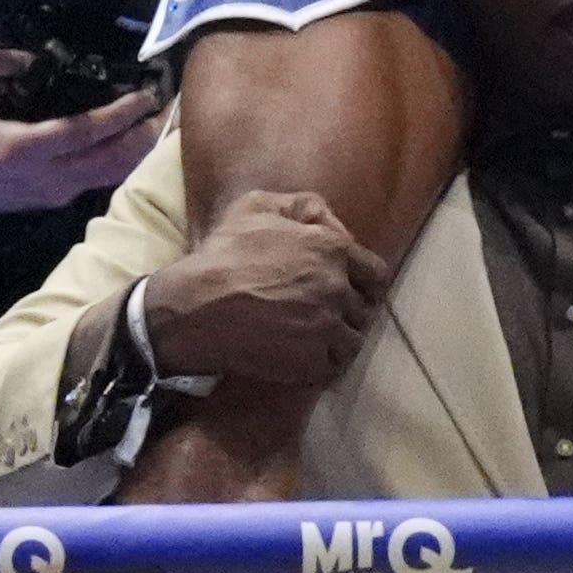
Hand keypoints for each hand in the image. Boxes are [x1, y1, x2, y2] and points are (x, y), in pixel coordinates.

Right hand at [0, 49, 167, 212]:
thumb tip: (25, 57)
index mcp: (18, 148)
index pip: (81, 132)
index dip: (117, 116)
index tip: (143, 97)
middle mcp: (39, 177)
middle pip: (104, 161)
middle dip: (140, 138)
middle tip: (166, 112)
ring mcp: (45, 195)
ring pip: (103, 178)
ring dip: (135, 155)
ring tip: (160, 128)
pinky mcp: (46, 202)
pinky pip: (92, 185)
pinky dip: (117, 167)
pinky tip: (134, 148)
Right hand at [142, 188, 383, 389]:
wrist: (196, 306)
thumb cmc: (224, 253)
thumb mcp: (258, 206)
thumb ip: (304, 206)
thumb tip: (329, 220)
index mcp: (333, 249)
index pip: (376, 273)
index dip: (364, 282)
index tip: (352, 289)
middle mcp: (337, 288)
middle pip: (366, 308)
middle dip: (350, 310)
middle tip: (328, 314)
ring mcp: (327, 327)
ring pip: (354, 340)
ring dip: (340, 339)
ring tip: (319, 339)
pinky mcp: (312, 361)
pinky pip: (335, 366)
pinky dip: (326, 363)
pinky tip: (308, 357)